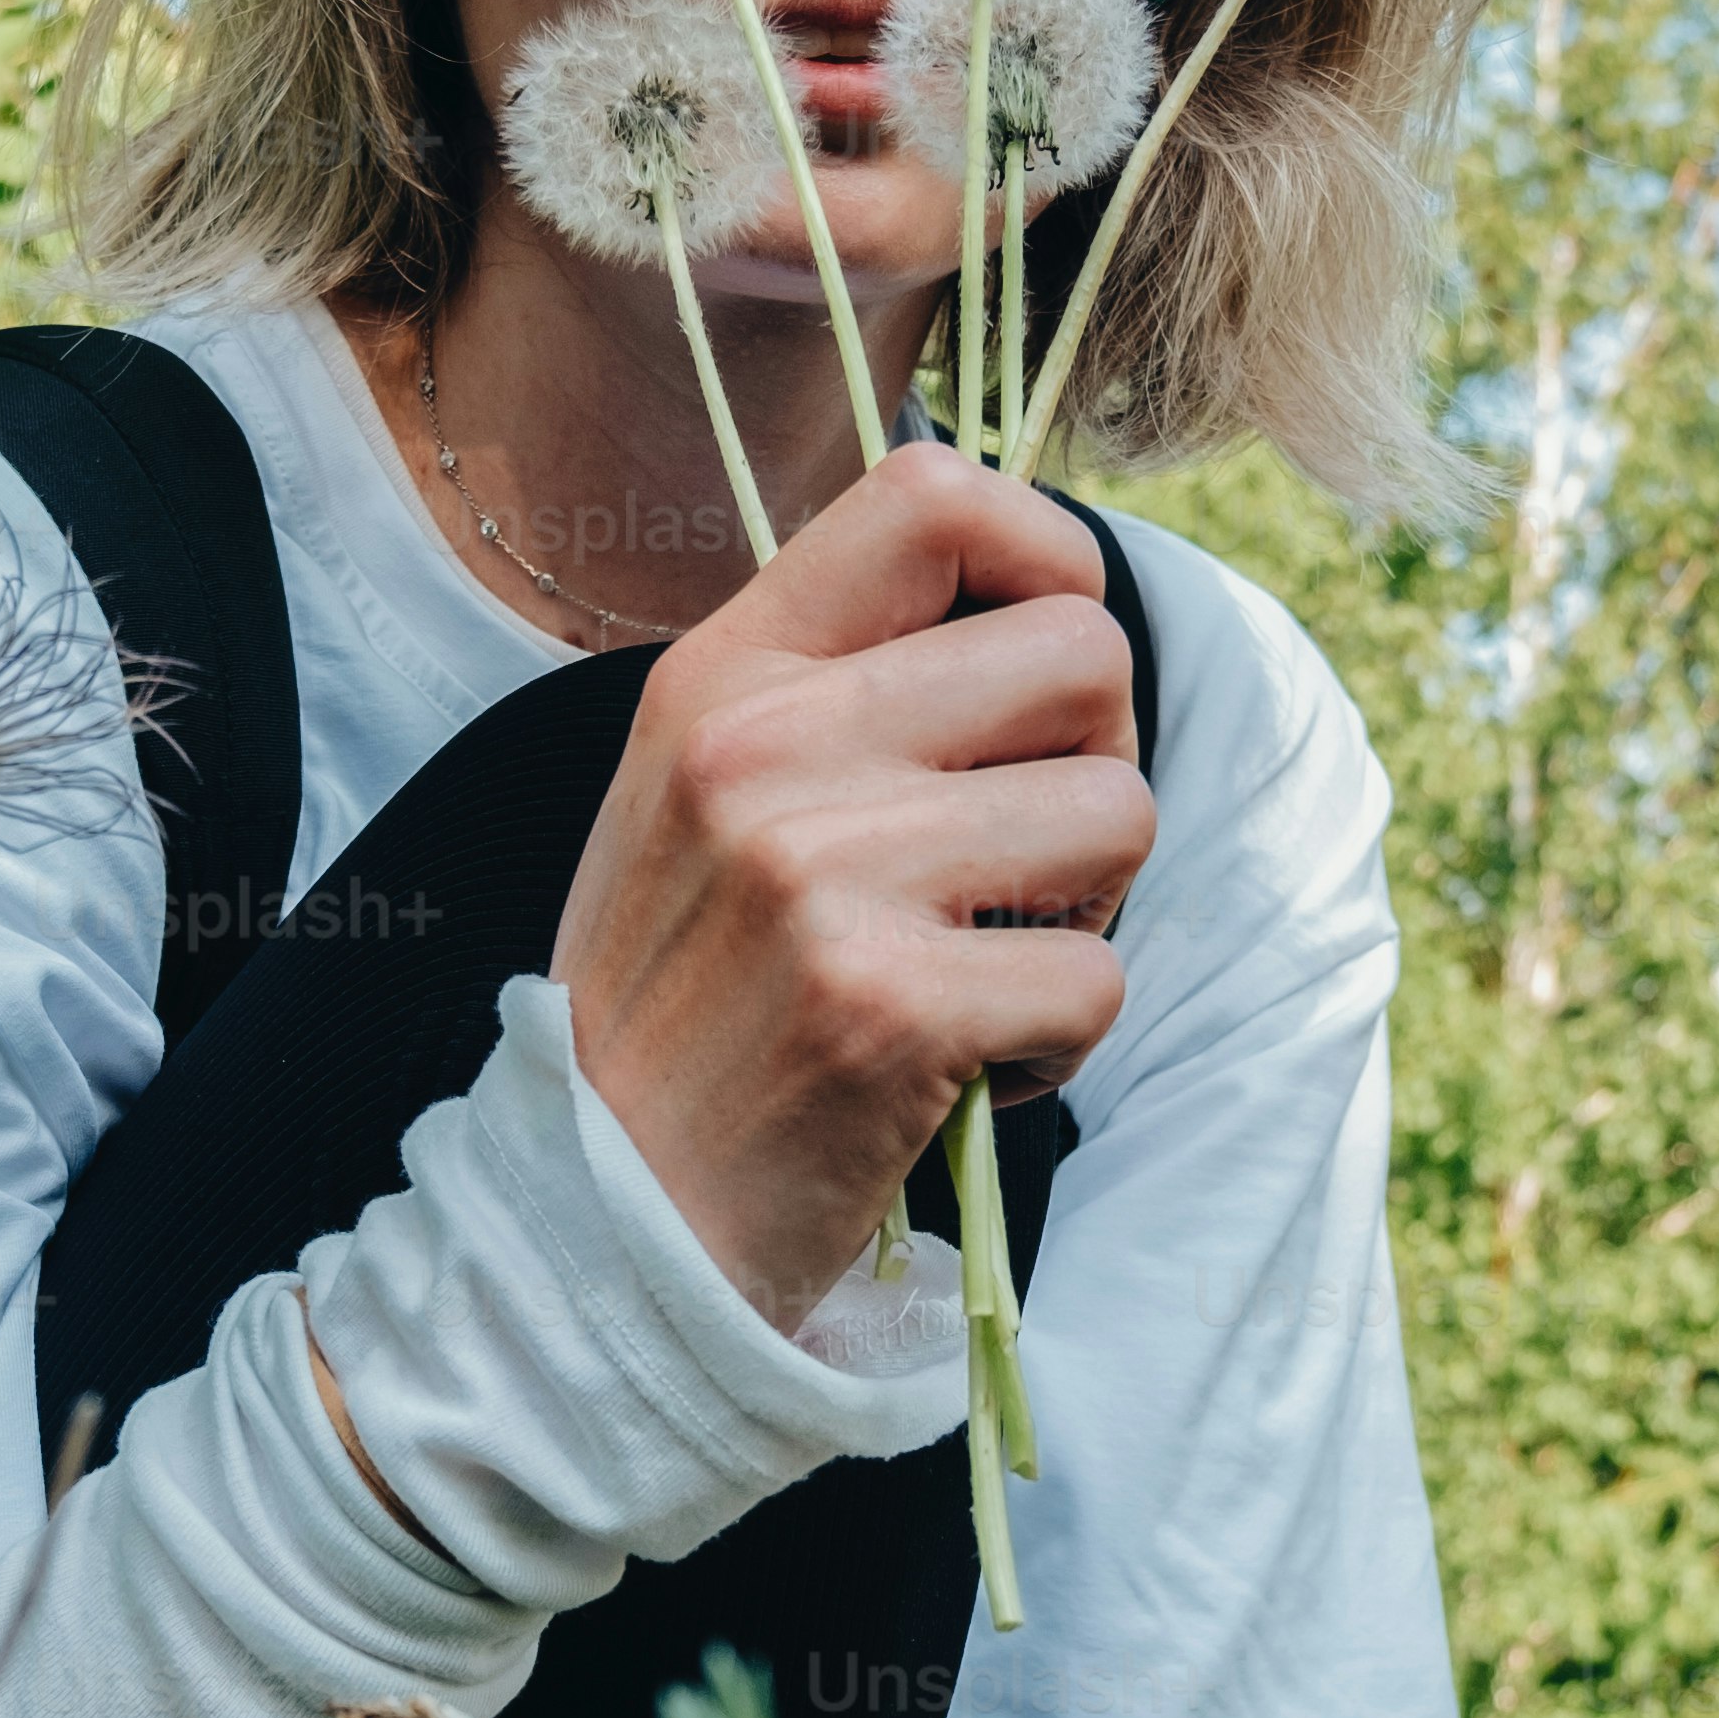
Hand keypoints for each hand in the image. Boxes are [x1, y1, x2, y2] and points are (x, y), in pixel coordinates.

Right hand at [551, 440, 1145, 1330]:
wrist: (598, 1222)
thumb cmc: (683, 1005)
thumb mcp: (703, 797)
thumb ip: (838, 690)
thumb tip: (1041, 602)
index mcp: (724, 675)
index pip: (932, 495)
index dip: (1048, 556)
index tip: (1043, 670)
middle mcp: (766, 747)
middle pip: (1082, 652)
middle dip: (1097, 765)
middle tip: (1020, 867)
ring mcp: (821, 872)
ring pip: (1120, 813)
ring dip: (1086, 914)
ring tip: (977, 973)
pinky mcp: (886, 1005)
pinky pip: (1097, 979)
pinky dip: (1057, 1046)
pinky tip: (960, 1072)